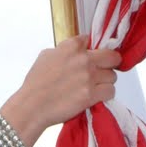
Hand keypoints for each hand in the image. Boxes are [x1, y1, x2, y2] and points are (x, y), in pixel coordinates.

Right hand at [0, 36, 121, 146]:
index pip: (90, 40)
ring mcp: (89, 77)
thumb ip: (63, 49)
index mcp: (72, 47)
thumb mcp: (46, 56)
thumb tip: (75, 50)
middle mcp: (83, 59)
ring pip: (113, 76)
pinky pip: (110, 91)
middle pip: (112, 57)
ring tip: (96, 87)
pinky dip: (106, 94)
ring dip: (106, 82)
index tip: (90, 57)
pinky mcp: (91, 94)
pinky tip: (97, 96)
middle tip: (104, 71)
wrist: (32, 106)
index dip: (91, 50)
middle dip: (110, 64)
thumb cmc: (35, 83)